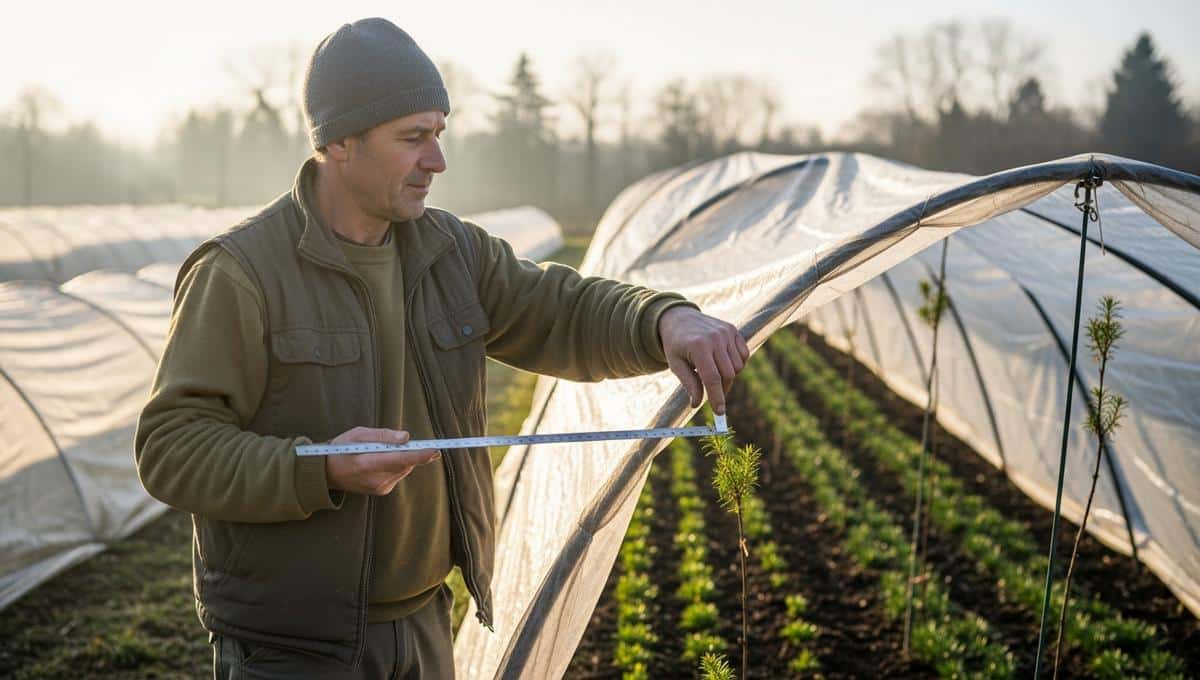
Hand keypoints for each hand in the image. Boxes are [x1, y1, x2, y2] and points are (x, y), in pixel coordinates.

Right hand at [323, 427, 440, 495]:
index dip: (419, 455)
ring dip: (401, 458)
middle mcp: (375, 480)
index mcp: (367, 464)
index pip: (400, 460)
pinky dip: (396, 465)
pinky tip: (380, 462)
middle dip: (409, 451)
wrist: (327, 473)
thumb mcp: (358, 434)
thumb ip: (383, 435)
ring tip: (381, 452)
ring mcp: (379, 488)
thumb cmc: (341, 449)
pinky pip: (398, 474)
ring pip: (403, 469)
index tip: (435, 450)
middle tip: (399, 442)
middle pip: (405, 464)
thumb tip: (406, 437)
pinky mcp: (382, 491)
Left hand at [658, 306, 748, 414]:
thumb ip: (689, 384)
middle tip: (714, 394)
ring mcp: (726, 332)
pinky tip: (722, 362)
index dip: (717, 397)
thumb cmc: (676, 344)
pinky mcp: (733, 330)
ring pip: (738, 367)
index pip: (712, 378)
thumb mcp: (675, 365)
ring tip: (713, 371)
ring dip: (729, 376)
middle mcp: (715, 338)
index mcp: (699, 346)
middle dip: (722, 389)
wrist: (679, 318)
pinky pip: (744, 355)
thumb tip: (697, 404)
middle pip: (728, 375)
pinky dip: (737, 364)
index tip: (720, 412)